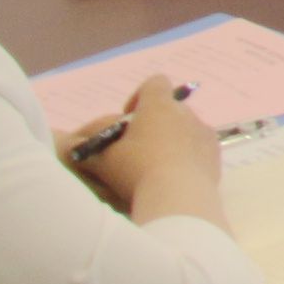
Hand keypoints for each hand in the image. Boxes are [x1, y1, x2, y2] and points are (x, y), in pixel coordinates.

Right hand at [78, 80, 221, 220]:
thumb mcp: (104, 160)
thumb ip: (87, 149)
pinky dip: (188, 158)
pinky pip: (199, 150)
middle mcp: (187, 113)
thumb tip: (67, 146)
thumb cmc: (137, 171)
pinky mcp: (216, 156)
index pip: (154, 83)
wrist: (179, 200)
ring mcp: (205, 134)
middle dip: (154, 124)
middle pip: (170, 109)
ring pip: (186, 130)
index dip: (139, 96)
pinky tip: (174, 178)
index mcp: (159, 105)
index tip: (129, 118)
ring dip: (172, 141)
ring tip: (156, 167)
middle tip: (137, 148)